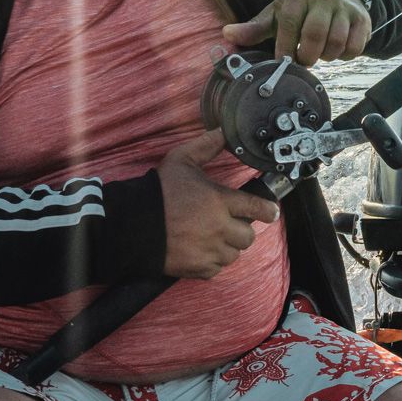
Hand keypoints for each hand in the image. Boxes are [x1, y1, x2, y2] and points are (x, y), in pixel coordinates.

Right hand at [154, 130, 279, 279]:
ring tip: (212, 237)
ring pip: (234, 254)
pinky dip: (212, 262)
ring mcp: (209, 250)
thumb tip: (223, 131)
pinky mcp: (198, 268)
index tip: (271, 212)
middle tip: (228, 223)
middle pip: (248, 236)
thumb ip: (205, 146)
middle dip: (241, 230)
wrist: (131, 224)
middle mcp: (219, 227)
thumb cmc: (157, 191)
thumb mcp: (181, 160)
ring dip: (227, 247)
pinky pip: (217, 268)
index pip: (257, 208)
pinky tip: (201, 250)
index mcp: (219, 201)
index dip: (268, 211)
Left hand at [221, 0, 370, 65]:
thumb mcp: (277, 15)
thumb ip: (254, 27)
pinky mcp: (362, 19)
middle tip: (304, 60)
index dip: (285, 46)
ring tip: (320, 53)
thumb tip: (226, 34)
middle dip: (307, 55)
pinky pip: (355, 46)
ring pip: (336, 43)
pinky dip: (345, 56)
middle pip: (315, 34)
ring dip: (326, 57)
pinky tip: (337, 51)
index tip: (284, 60)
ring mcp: (345, 8)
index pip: (289, 23)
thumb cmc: (301, 10)